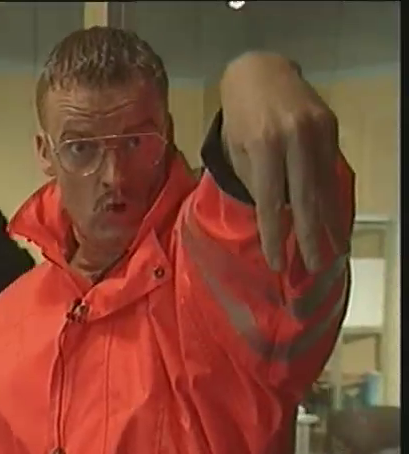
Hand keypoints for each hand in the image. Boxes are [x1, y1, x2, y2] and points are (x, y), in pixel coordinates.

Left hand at [220, 52, 343, 271]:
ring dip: (328, 221)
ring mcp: (316, 130)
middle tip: (313, 265)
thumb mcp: (236, 150)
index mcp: (263, 146)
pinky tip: (333, 216)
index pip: (270, 202)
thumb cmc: (239, 117)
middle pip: (304, 199)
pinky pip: (330, 169)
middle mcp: (293, 139)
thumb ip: (255, 182)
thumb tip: (274, 218)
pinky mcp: (330, 125)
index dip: (274, 235)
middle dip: (309, 236)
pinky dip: (331, 196)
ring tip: (331, 249)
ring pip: (324, 185)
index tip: (276, 261)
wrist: (260, 71)